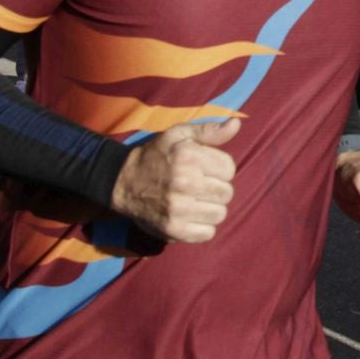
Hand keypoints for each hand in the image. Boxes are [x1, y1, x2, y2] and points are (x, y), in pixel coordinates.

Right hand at [110, 117, 239, 241]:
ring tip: (196, 200)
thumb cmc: (156, 156)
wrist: (123, 183)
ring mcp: (178, 209)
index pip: (229, 169)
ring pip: (220, 214)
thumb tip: (236, 124)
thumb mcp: (179, 134)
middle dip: (217, 188)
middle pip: (227, 193)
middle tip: (200, 186)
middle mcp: (184, 182)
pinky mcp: (173, 230)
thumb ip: (210, 130)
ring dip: (211, 208)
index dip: (220, 168)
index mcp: (188, 156)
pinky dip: (203, 227)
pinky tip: (191, 215)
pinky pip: (208, 233)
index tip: (205, 169)